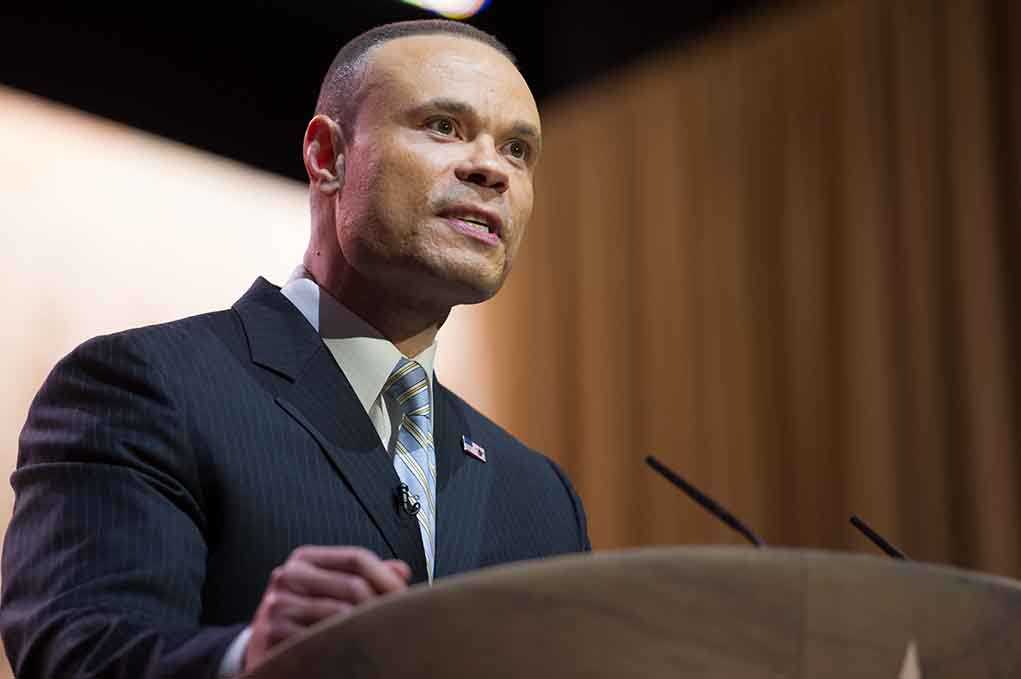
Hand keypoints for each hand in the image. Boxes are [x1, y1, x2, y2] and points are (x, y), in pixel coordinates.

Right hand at [244, 546, 410, 671]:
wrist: (262, 648)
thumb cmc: (302, 618)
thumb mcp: (331, 590)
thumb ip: (365, 577)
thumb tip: (400, 570)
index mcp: (305, 559)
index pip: (356, 557)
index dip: (386, 577)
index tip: (404, 595)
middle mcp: (288, 575)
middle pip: (353, 585)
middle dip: (381, 605)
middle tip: (396, 621)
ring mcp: (277, 604)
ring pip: (340, 613)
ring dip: (365, 627)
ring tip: (376, 637)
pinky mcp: (272, 633)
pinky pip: (320, 638)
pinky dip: (342, 644)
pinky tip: (350, 649)